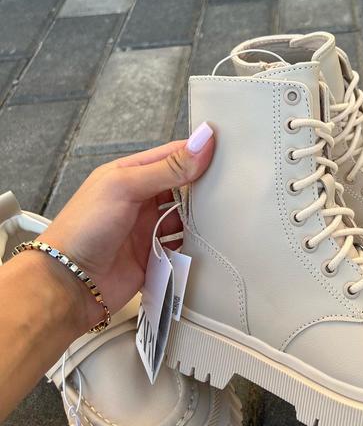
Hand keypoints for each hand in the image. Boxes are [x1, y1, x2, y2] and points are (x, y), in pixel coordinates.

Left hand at [37, 122, 214, 332]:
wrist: (69, 283)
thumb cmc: (84, 228)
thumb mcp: (125, 186)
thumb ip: (167, 167)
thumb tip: (202, 141)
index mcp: (130, 174)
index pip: (172, 155)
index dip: (197, 152)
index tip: (226, 152)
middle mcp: (141, 199)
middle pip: (183, 186)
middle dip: (203, 186)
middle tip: (230, 186)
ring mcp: (148, 228)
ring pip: (186, 217)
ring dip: (201, 217)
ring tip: (222, 215)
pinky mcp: (155, 255)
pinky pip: (183, 246)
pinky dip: (196, 244)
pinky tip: (207, 242)